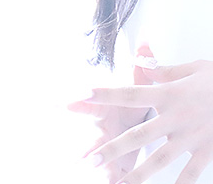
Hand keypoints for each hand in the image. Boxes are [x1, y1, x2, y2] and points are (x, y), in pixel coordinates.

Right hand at [68, 44, 157, 182]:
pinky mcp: (113, 169)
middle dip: (87, 150)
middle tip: (81, 158)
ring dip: (98, 172)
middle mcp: (100, 132)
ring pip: (98, 165)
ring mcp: (105, 153)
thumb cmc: (131, 106)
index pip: (90, 104)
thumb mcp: (138, 87)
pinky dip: (111, 183)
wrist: (132, 128)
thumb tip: (146, 43)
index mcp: (105, 110)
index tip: (66, 101)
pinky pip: (111, 179)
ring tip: (92, 176)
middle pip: (90, 142)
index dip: (79, 102)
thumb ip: (141, 68)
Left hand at [84, 55, 212, 183]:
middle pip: (138, 135)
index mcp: (171, 91)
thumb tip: (142, 66)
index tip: (81, 95)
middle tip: (88, 159)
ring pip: (158, 161)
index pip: (131, 92)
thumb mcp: (194, 66)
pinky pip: (189, 175)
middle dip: (111, 148)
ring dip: (136, 175)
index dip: (105, 94)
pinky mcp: (207, 152)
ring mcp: (192, 137)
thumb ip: (165, 69)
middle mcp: (177, 116)